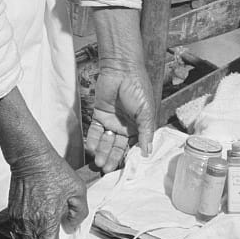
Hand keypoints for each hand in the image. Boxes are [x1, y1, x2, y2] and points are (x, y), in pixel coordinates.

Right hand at [8, 150, 87, 238]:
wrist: (30, 159)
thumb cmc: (55, 173)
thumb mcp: (78, 190)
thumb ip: (78, 213)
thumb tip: (70, 228)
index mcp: (47, 222)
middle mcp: (29, 226)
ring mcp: (17, 221)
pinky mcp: (11, 214)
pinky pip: (14, 235)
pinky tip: (32, 233)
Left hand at [85, 58, 155, 172]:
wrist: (121, 69)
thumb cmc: (138, 87)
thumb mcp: (146, 111)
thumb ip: (145, 132)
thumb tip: (148, 152)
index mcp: (138, 127)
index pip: (132, 146)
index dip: (127, 157)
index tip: (123, 169)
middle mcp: (124, 126)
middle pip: (117, 146)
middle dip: (111, 158)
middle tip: (105, 169)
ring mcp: (111, 121)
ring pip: (105, 141)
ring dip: (102, 152)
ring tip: (98, 163)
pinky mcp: (99, 115)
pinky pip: (95, 130)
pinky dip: (93, 140)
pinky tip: (91, 148)